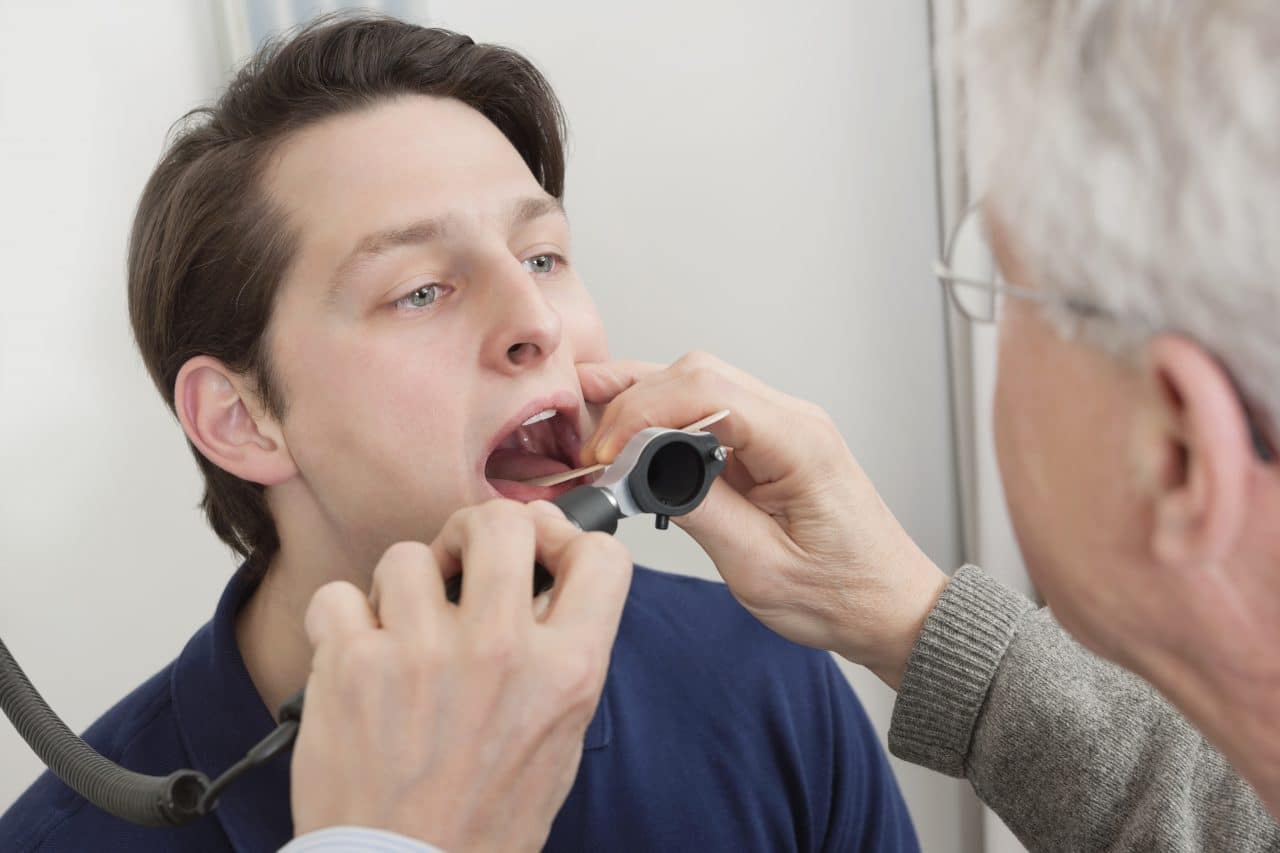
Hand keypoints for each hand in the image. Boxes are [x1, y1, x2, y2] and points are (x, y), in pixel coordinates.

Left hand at [290, 499, 632, 850]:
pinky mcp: (352, 665)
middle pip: (500, 522)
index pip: (602, 557)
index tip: (540, 553)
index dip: (567, 542)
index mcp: (565, 673)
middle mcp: (499, 652)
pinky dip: (341, 621)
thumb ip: (561, 655)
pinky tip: (356, 655)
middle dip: (476, 534)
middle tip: (463, 562)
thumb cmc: (479, 822)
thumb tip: (541, 581)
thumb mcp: (558, 740)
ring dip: (403, 591)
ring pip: (409, 555)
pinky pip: (339, 594)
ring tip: (402, 636)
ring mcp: (422, 652)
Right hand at [579, 352, 946, 688]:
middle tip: (590, 446)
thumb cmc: (843, 596)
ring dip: (644, 403)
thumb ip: (699, 511)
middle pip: (697, 373)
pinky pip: (709, 413)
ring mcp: (783, 428)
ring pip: (699, 384)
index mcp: (800, 443)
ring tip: (596, 432)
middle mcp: (794, 420)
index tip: (606, 453)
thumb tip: (642, 473)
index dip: (643, 412)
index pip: (707, 391)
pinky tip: (632, 441)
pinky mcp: (770, 445)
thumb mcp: (759, 568)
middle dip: (633, 399)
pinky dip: (664, 421)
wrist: (890, 609)